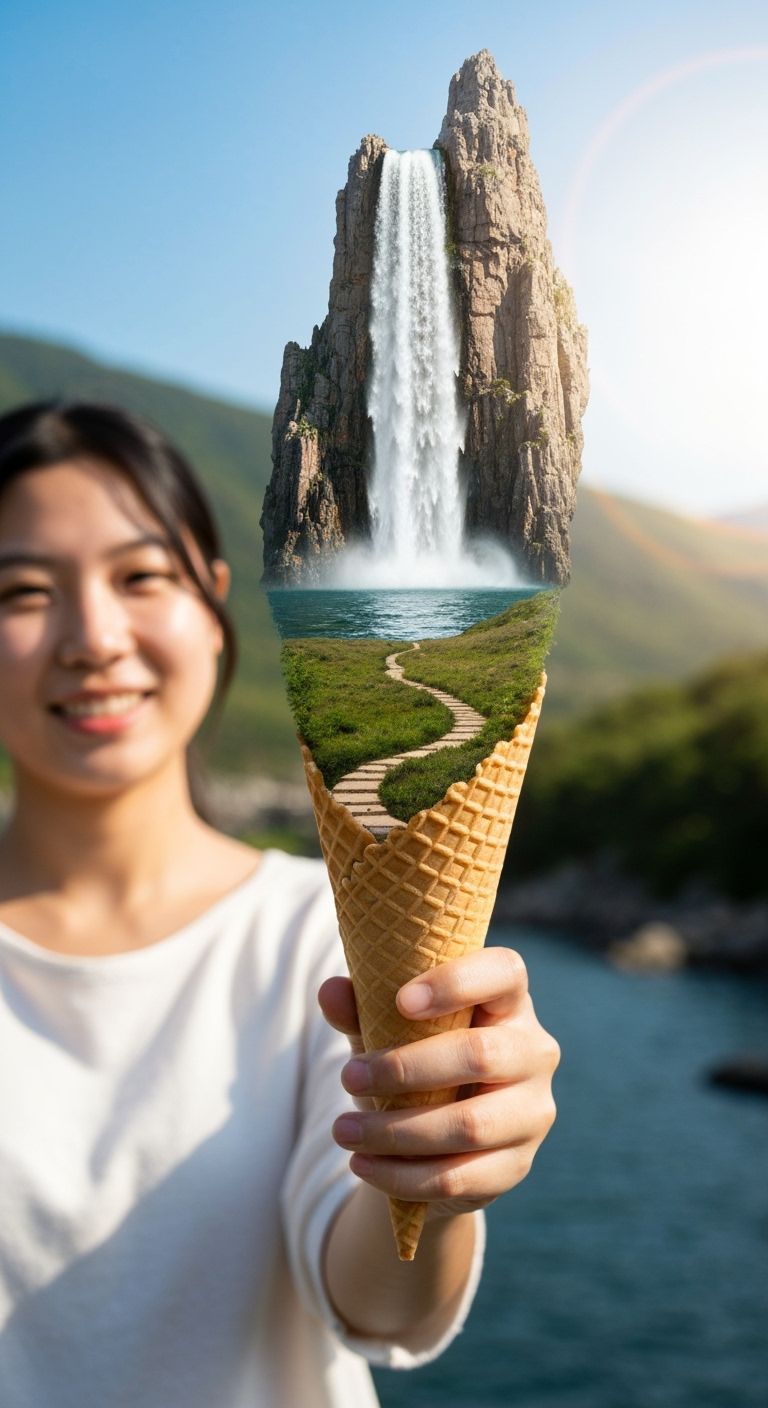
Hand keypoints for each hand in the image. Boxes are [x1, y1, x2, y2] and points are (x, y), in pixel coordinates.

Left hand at [318, 948, 560, 1218]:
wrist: (440, 1139)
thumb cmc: (417, 1061)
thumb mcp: (388, 1030)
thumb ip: (362, 1009)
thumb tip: (330, 991)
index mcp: (508, 1001)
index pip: (504, 972)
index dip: (457, 982)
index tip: (401, 1001)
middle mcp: (534, 1051)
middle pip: (480, 1054)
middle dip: (404, 1068)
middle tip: (347, 1076)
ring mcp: (532, 1112)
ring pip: (470, 1125)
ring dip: (396, 1131)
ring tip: (343, 1130)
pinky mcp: (517, 1164)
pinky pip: (460, 1177)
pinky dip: (403, 1175)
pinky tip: (362, 1165)